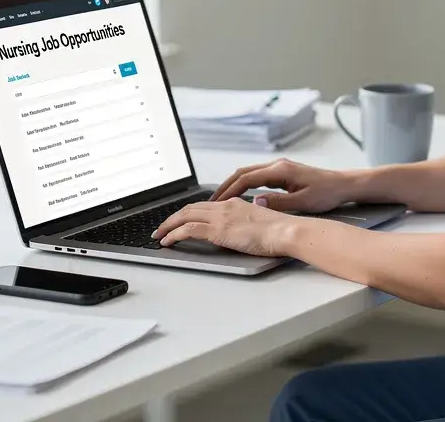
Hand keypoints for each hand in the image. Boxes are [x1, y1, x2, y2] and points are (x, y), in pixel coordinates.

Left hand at [152, 197, 293, 257]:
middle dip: (173, 217)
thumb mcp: (260, 224)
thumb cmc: (281, 231)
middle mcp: (225, 206)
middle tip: (162, 227)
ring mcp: (220, 217)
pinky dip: (174, 234)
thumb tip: (240, 232)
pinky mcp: (218, 229)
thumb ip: (247, 224)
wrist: (286, 230)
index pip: (205, 205)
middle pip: (190, 207)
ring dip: (168, 225)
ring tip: (159, 235)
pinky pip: (188, 229)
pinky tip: (167, 241)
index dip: (189, 212)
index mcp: (235, 204)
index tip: (180, 220)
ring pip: (184, 216)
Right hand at [212, 158, 355, 212]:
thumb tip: (255, 202)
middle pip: (242, 172)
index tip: (217, 202)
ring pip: (248, 173)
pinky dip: (243, 185)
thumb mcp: (303, 202)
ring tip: (220, 200)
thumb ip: (278, 202)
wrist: (343, 184)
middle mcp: (277, 165)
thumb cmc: (327, 193)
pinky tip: (239, 196)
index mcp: (280, 170)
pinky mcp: (282, 172)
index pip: (246, 178)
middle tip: (211, 202)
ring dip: (233, 185)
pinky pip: (256, 176)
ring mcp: (279, 167)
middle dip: (225, 186)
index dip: (229, 190)